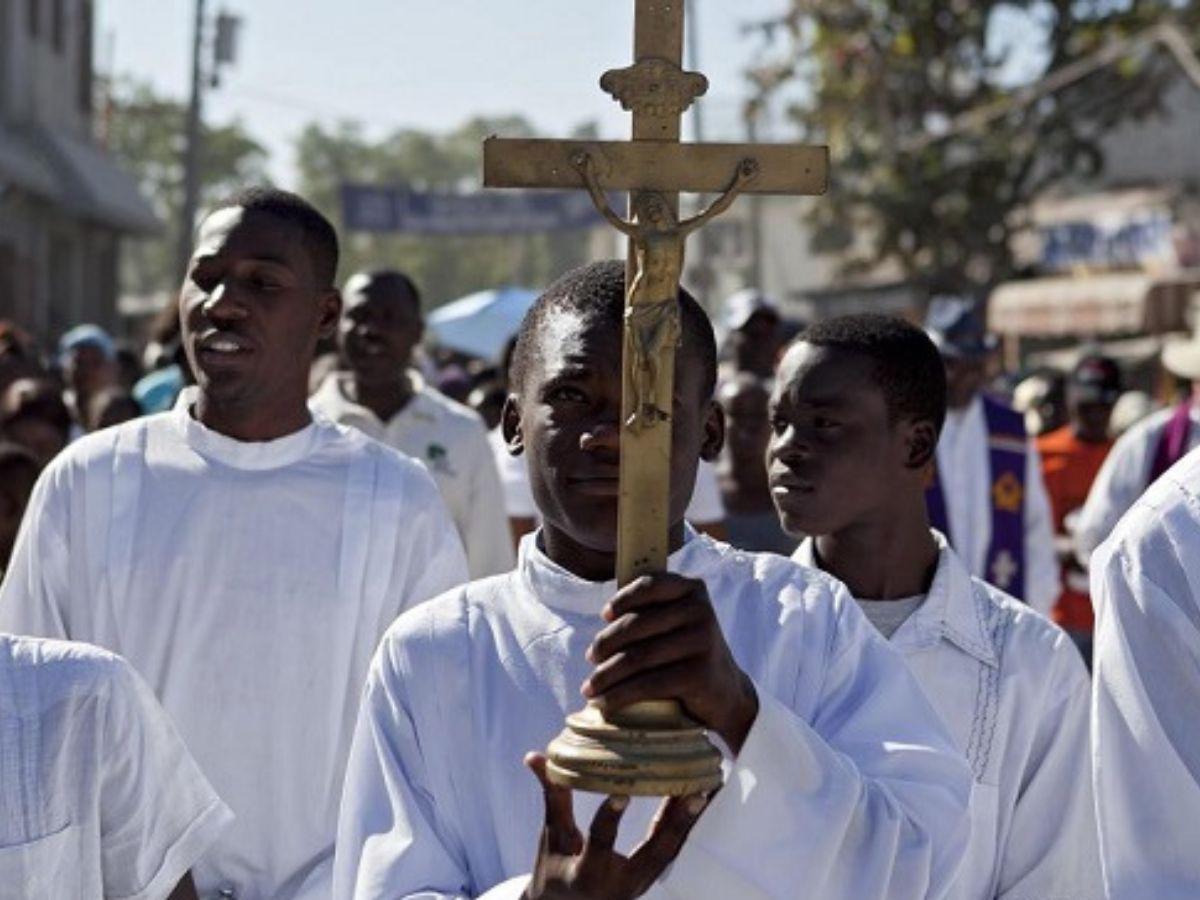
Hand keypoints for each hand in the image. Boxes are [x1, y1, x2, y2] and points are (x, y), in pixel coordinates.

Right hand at [522, 753, 706, 899]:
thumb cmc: (554, 871)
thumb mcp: (551, 838)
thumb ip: (552, 797)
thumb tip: (534, 756)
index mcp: (588, 875)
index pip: (600, 844)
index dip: (610, 818)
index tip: (622, 791)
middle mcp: (620, 885)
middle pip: (654, 853)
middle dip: (676, 823)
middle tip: (695, 791)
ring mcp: (641, 884)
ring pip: (671, 851)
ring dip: (689, 820)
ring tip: (706, 785)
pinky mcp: (651, 877)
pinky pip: (672, 849)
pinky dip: (684, 824)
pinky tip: (696, 796)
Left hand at [582, 573, 758, 753]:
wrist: (726, 693)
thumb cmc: (689, 652)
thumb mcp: (679, 621)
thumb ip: (652, 609)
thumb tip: (606, 616)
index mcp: (693, 590)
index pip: (650, 585)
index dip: (623, 599)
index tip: (605, 616)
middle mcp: (700, 611)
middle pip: (637, 625)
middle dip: (606, 644)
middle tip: (591, 658)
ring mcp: (702, 642)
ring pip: (638, 657)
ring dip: (606, 675)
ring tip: (590, 687)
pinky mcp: (699, 674)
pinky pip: (648, 684)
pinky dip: (620, 696)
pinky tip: (605, 703)